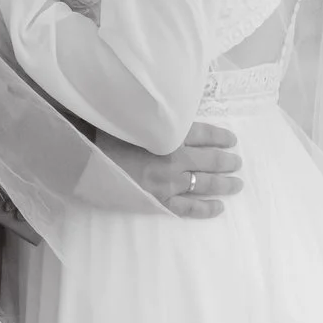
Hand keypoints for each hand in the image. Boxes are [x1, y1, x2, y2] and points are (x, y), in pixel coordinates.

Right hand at [99, 122, 242, 218]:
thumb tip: (175, 113)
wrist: (84, 163)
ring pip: (205, 184)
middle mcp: (174, 159)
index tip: (232, 140)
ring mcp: (169, 184)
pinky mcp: (160, 202)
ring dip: (224, 184)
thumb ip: (157, 118)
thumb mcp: (135, 118)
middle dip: (227, 161)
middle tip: (238, 162)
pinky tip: (219, 208)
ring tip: (237, 183)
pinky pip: (189, 209)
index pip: (204, 134)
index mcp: (169, 135)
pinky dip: (207, 209)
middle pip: (210, 160)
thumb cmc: (105, 136)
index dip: (221, 137)